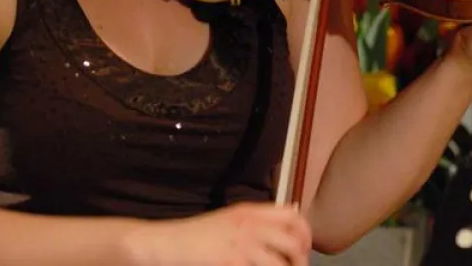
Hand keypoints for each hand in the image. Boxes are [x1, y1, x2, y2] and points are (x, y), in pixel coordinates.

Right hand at [127, 202, 311, 265]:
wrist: (166, 244)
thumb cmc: (195, 236)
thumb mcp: (230, 218)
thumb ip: (260, 217)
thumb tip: (293, 211)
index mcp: (249, 212)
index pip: (293, 217)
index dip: (305, 236)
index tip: (303, 251)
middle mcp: (249, 226)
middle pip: (294, 243)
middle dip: (300, 261)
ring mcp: (241, 246)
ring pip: (281, 265)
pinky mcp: (232, 263)